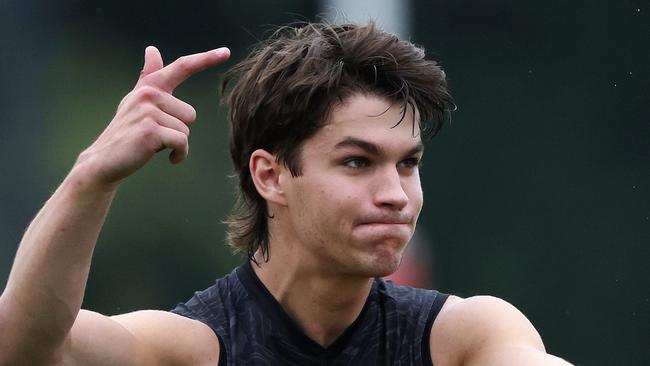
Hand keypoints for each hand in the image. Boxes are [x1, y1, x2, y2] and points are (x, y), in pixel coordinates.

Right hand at [76, 45, 229, 186]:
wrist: (105, 160)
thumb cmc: (127, 132)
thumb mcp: (137, 101)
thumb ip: (149, 76)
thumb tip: (152, 49)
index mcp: (150, 86)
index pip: (182, 67)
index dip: (206, 58)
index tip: (226, 51)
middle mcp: (148, 94)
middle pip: (190, 114)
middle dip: (178, 130)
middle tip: (155, 136)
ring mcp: (148, 111)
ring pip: (186, 130)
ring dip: (176, 144)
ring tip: (155, 145)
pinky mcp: (150, 130)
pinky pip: (182, 142)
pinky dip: (179, 155)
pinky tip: (168, 158)